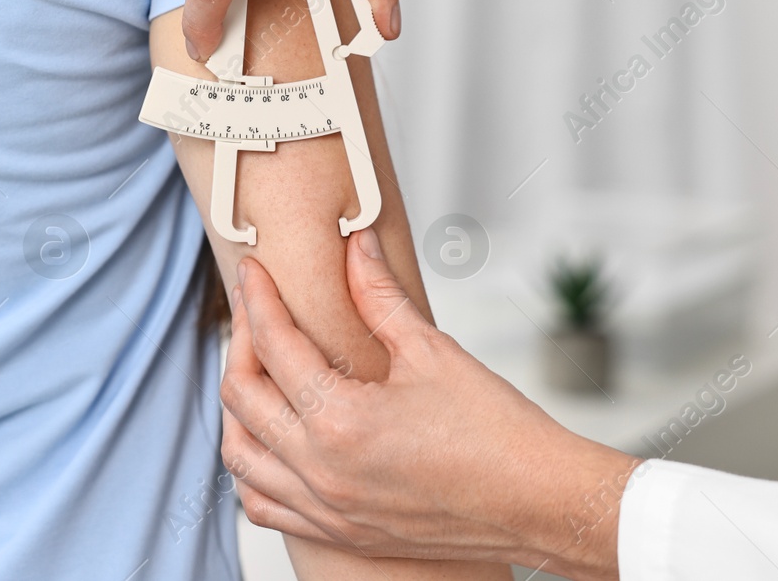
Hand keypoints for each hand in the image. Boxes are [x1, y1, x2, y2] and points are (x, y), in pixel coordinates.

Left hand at [220, 228, 637, 580]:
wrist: (539, 503)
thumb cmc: (498, 433)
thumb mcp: (432, 351)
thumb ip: (379, 295)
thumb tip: (356, 246)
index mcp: (341, 421)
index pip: (275, 346)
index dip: (260, 299)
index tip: (256, 272)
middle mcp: (322, 470)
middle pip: (242, 397)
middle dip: (239, 342)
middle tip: (254, 310)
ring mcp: (327, 507)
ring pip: (241, 456)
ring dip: (238, 408)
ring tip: (255, 369)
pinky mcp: (340, 531)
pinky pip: (263, 504)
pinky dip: (251, 468)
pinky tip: (267, 438)